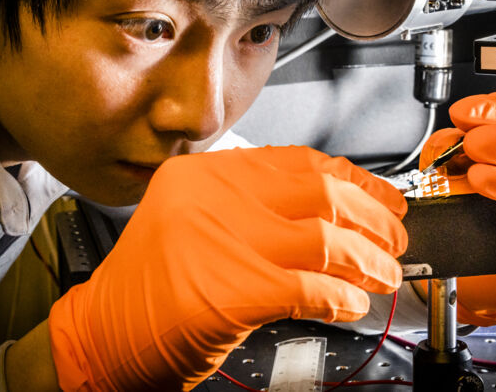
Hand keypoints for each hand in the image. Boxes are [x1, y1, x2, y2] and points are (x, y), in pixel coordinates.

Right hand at [48, 146, 407, 389]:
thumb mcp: (193, 220)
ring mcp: (224, 240)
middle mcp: (213, 196)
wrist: (101, 333)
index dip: (353, 178)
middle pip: (322, 192)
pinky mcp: (234, 290)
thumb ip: (253, 206)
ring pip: (326, 238)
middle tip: (394, 235)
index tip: (380, 193)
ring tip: (384, 273)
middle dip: (373, 215)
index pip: (298, 161)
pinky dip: (341, 297)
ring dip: (368, 260)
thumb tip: (330, 209)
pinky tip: (351, 304)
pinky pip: (312, 287)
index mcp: (204, 173)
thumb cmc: (148, 285)